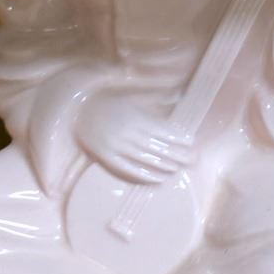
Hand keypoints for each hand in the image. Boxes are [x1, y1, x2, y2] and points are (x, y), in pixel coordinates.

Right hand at [74, 89, 190, 185]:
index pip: (162, 130)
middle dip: (177, 154)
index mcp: (135, 117)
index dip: (178, 137)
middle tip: (193, 160)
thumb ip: (158, 96)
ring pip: (145, 160)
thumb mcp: (134, 96)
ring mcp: (116, 147)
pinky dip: (145, 177)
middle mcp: (127, 133)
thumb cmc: (112, 102)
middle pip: (157, 147)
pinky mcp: (106, 158)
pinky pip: (128, 171)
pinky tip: (160, 180)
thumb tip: (181, 94)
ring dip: (165, 166)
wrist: (80, 111)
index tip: (191, 142)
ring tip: (180, 169)